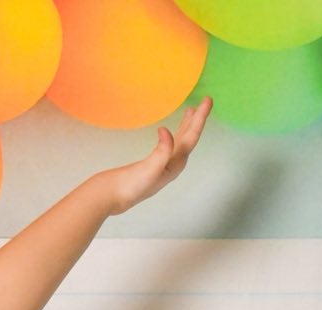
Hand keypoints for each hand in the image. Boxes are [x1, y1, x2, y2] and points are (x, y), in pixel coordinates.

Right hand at [90, 96, 212, 215]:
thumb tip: (166, 130)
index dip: (201, 118)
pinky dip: (173, 133)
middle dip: (198, 119)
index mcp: (175, 163)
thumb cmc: (132, 185)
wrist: (113, 196)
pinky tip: (167, 130)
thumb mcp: (149, 168)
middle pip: (190, 137)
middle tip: (206, 100)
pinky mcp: (153, 164)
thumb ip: (161, 151)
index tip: (208, 100)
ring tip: (190, 111)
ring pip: (180, 140)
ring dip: (186, 125)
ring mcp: (163, 164)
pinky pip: (169, 144)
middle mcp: (173, 164)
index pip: (192, 136)